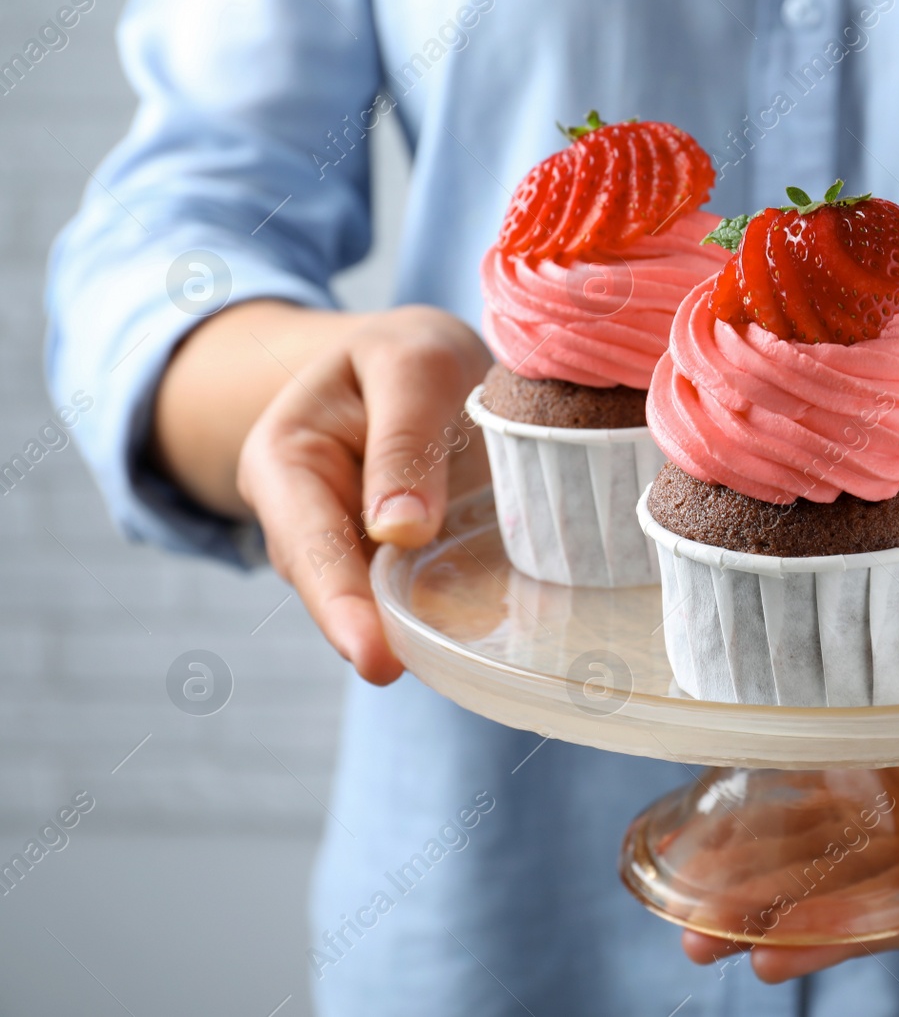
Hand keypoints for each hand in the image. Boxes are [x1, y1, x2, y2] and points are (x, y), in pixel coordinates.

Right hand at [235, 304, 490, 683]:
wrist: (416, 361)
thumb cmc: (406, 355)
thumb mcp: (410, 363)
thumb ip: (405, 436)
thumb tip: (400, 531)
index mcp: (285, 460)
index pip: (307, 542)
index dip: (338, 603)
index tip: (374, 657)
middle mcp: (304, 517)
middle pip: (334, 585)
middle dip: (367, 630)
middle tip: (401, 671)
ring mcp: (351, 549)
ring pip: (377, 599)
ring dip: (413, 622)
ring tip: (459, 650)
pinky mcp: (398, 566)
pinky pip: (415, 596)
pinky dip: (444, 610)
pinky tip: (484, 629)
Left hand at [682, 735, 898, 982]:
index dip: (862, 924)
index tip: (792, 934)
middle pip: (881, 901)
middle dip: (793, 923)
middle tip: (712, 941)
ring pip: (844, 868)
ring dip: (769, 889)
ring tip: (695, 911)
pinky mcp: (889, 790)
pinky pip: (826, 823)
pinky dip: (770, 838)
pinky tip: (713, 850)